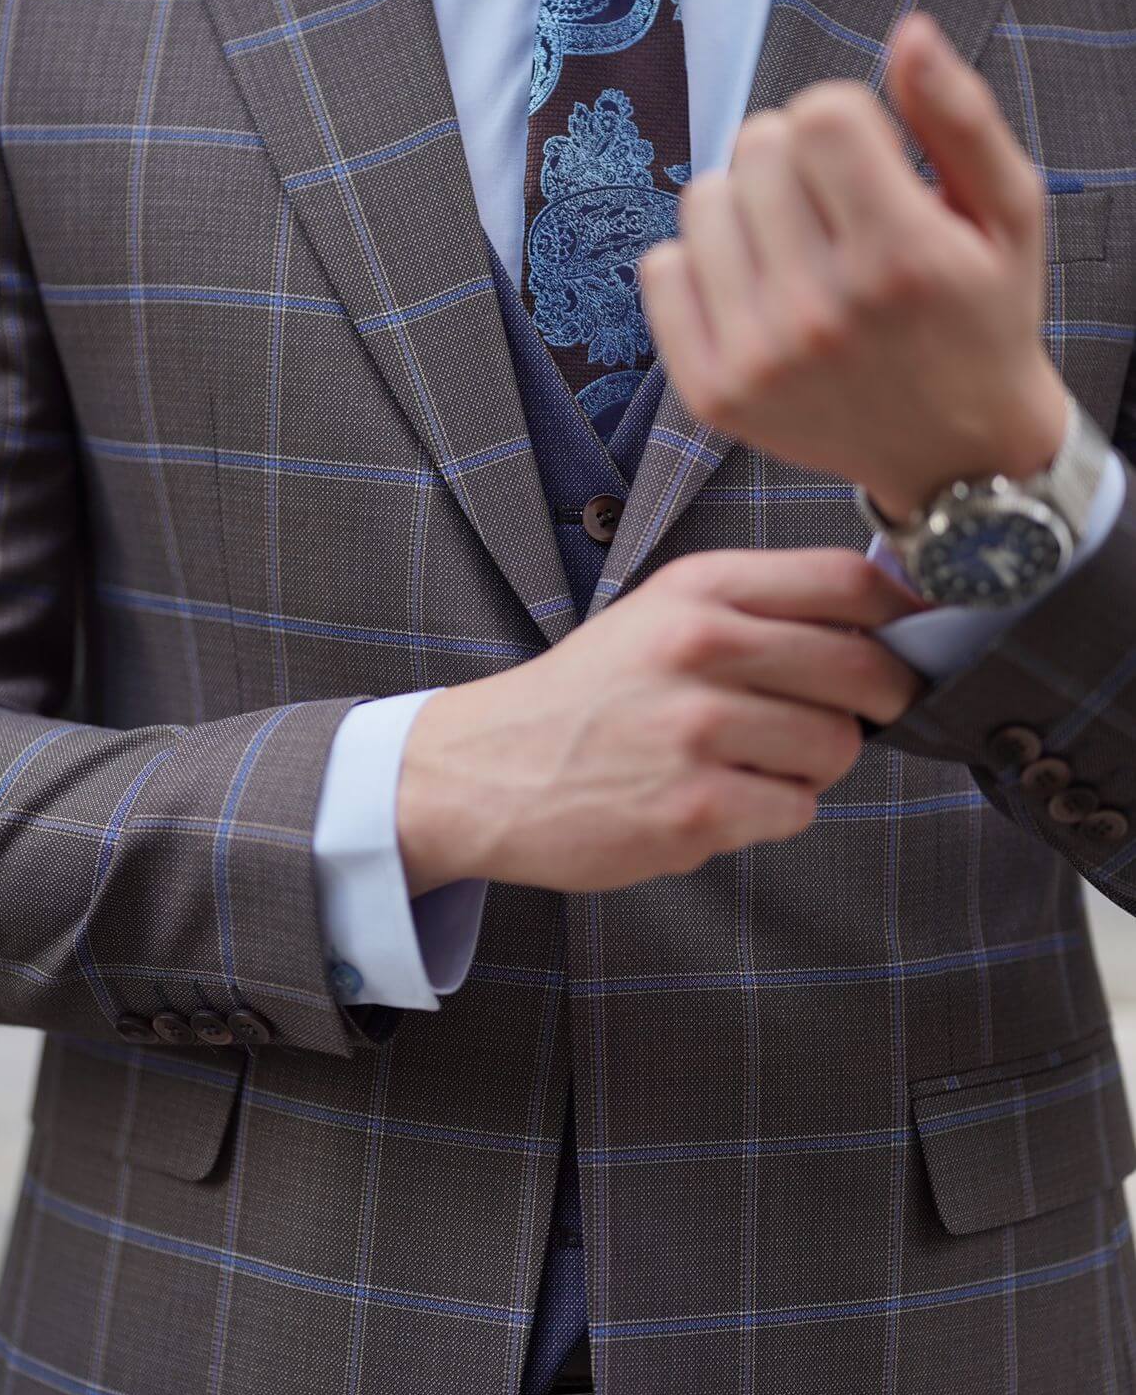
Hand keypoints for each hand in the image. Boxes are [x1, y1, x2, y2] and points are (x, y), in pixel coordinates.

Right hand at [396, 549, 922, 896]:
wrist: (487, 770)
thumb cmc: (590, 695)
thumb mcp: (661, 615)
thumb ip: (759, 609)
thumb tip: (886, 623)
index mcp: (697, 590)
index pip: (847, 581)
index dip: (901, 613)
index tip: (908, 636)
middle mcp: (699, 649)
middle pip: (864, 671)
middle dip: (874, 703)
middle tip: (842, 715)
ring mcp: (697, 731)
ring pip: (837, 749)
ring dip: (809, 765)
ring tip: (743, 760)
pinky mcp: (695, 807)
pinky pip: (796, 811)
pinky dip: (770, 813)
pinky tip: (715, 798)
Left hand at [638, 13, 1067, 524]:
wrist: (953, 450)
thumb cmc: (981, 316)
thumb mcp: (1008, 213)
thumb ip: (961, 117)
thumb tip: (909, 33)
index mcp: (902, 260)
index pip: (819, 113)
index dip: (847, 121)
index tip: (872, 162)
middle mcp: (823, 313)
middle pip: (757, 146)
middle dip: (797, 160)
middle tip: (837, 212)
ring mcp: (759, 359)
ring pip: (702, 198)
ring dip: (746, 207)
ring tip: (798, 250)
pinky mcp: (712, 391)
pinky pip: (659, 268)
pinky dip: (700, 266)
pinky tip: (756, 292)